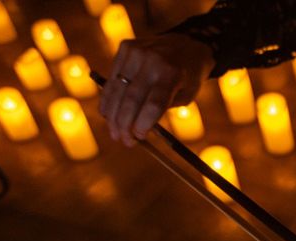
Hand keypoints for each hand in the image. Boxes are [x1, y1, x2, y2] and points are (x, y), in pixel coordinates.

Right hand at [99, 33, 214, 146]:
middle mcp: (152, 60)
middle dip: (125, 125)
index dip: (143, 124)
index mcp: (172, 73)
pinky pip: (112, 79)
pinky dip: (108, 99)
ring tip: (115, 133)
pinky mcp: (125, 48)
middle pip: (131, 100)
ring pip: (117, 91)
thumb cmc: (188, 77)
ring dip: (113, 116)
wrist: (187, 44)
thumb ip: (162, 110)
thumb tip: (135, 130)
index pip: (153, 104)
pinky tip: (108, 115)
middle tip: (125, 141)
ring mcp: (136, 52)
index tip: (139, 139)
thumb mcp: (185, 95)